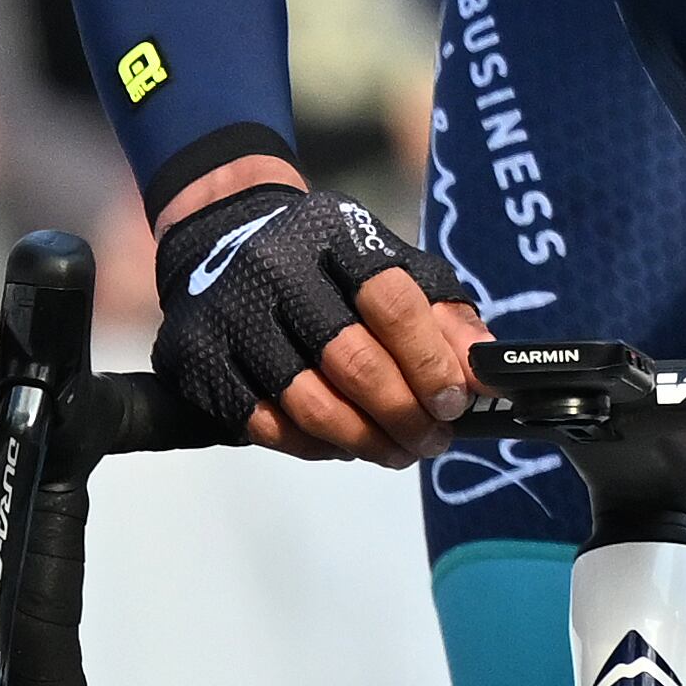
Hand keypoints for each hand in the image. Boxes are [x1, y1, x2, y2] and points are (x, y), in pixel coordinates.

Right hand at [153, 171, 488, 462]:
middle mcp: (276, 267)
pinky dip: (312, 446)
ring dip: (362, 441)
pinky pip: (265, 425)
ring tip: (395, 452)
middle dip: (402, 415)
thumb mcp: (390, 263)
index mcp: (335, 234)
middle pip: (351, 360)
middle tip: (431, 441)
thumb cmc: (327, 263)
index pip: (392, 302)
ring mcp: (231, 313)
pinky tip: (340, 445)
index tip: (454, 403)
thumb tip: (489, 372)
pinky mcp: (197, 356)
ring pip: (308, 403)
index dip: (429, 360)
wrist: (223, 237)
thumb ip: (443, 314)